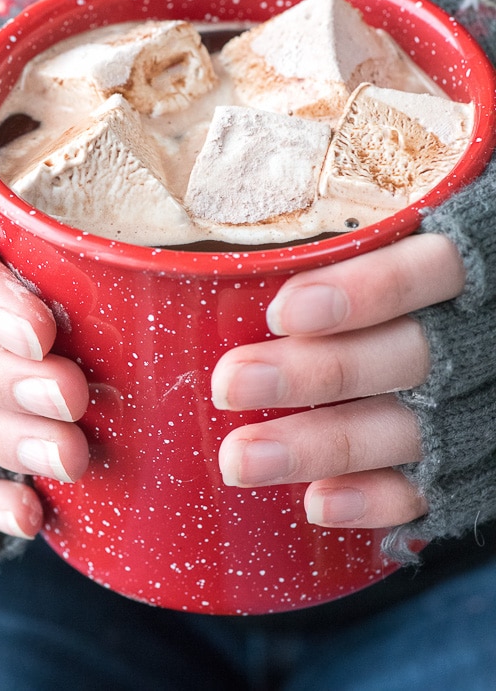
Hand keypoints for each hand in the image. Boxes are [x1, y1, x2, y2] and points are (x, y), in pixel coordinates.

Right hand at [0, 255, 89, 538]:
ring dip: (17, 440)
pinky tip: (29, 514)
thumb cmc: (100, 271)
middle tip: (70, 397)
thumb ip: (81, 247)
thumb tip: (152, 261)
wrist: (97, 328)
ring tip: (70, 457)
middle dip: (16, 380)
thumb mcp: (78, 249)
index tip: (39, 331)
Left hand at [211, 233, 465, 530]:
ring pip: (405, 429)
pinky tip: (318, 502)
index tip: (283, 312)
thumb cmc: (427, 273)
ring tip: (241, 459)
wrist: (488, 327)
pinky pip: (427, 489)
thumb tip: (266, 199)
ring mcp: (478, 408)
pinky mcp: (470, 464)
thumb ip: (374, 229)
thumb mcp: (419, 229)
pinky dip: (374, 499)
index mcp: (477, 266)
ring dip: (319, 446)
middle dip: (314, 374)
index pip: (434, 270)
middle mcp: (479, 340)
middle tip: (231, 383)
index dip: (367, 291)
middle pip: (406, 357)